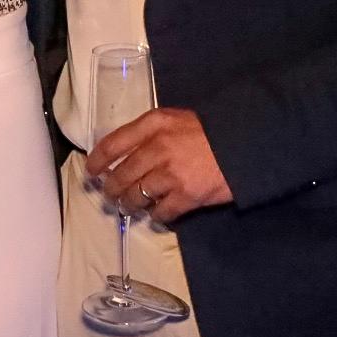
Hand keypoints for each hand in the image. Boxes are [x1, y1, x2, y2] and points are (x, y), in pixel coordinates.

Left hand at [86, 107, 232, 221]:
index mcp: (153, 124)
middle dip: (111, 189)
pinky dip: (156, 216)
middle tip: (110, 195)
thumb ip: (150, 132)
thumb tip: (126, 153)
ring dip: (129, 204)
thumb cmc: (211, 130)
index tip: (91, 171)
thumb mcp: (176, 119)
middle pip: (121, 175)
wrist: (246, 144)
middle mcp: (157, 148)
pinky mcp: (186, 196)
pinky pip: (161, 212)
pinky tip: (157, 215)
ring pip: (136, 196)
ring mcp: (171, 174)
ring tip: (129, 207)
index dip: (97, 160)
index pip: (112, 143)